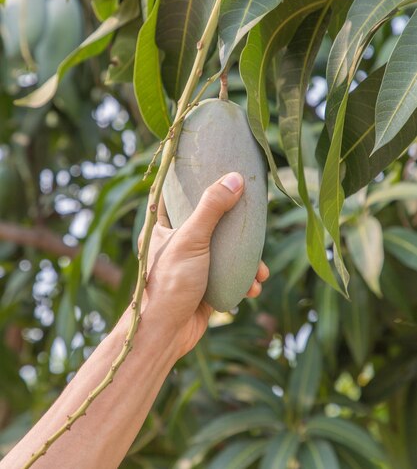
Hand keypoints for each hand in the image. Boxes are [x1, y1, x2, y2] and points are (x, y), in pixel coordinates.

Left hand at [140, 172, 268, 357]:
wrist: (165, 334)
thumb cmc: (170, 283)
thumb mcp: (192, 239)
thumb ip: (212, 208)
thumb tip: (235, 178)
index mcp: (163, 227)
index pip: (180, 198)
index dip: (198, 185)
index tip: (221, 174)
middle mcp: (177, 244)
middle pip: (212, 224)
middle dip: (237, 229)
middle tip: (255, 225)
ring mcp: (192, 266)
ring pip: (225, 254)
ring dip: (247, 261)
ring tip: (261, 270)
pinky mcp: (204, 287)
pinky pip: (230, 278)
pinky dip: (244, 281)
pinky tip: (253, 287)